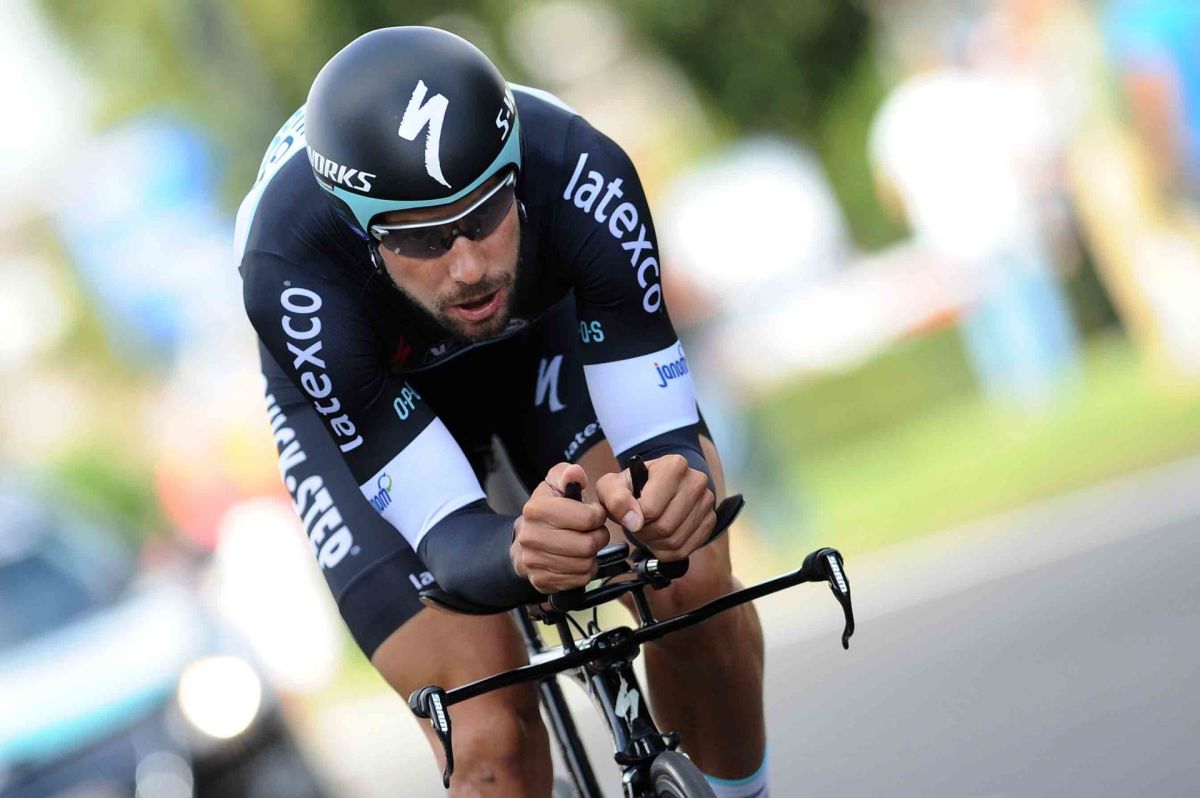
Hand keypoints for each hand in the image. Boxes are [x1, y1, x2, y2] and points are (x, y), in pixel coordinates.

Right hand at [511, 462, 609, 592]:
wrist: (524, 539)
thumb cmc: (548, 509)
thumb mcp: (554, 484)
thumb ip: (566, 474)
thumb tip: (575, 474)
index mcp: (536, 509)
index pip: (587, 518)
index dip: (598, 516)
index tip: (595, 514)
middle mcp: (531, 537)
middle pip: (587, 545)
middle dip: (599, 537)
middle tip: (595, 532)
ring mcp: (534, 561)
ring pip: (584, 564)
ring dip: (592, 556)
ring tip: (586, 546)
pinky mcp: (541, 581)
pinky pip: (578, 580)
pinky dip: (585, 571)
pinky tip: (579, 560)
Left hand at [595, 454, 714, 560]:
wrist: (652, 489)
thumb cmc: (631, 487)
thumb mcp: (612, 487)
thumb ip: (615, 499)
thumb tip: (634, 521)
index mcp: (674, 465)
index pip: (651, 508)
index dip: (636, 518)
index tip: (631, 514)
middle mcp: (696, 480)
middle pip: (665, 526)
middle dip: (646, 533)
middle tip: (638, 526)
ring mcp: (706, 501)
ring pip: (676, 540)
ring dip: (656, 543)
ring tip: (649, 531)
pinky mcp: (710, 520)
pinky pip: (686, 549)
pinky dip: (667, 551)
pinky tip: (661, 538)